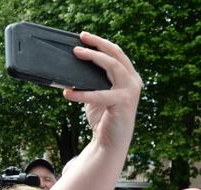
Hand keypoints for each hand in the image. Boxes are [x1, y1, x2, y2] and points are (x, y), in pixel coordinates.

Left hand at [63, 32, 141, 153]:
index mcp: (128, 77)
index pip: (116, 53)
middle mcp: (133, 81)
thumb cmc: (103, 118)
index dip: (101, 43)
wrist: (110, 142)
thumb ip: (90, 82)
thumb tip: (71, 69)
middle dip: (98, 45)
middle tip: (80, 40)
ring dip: (93, 58)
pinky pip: (99, 94)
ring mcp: (130, 91)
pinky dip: (81, 93)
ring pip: (112, 66)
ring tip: (77, 53)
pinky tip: (67, 93)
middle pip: (116, 55)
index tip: (84, 36)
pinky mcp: (122, 103)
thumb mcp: (96, 95)